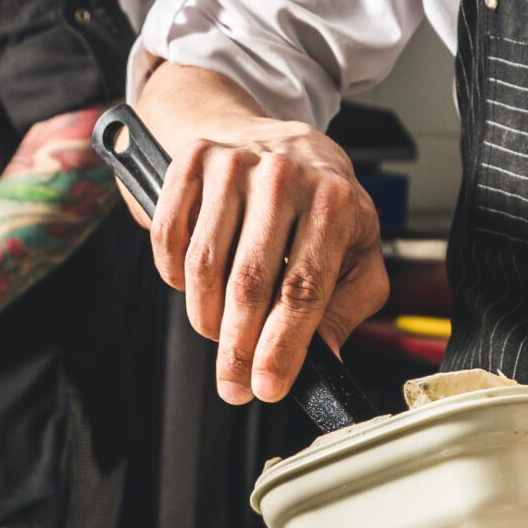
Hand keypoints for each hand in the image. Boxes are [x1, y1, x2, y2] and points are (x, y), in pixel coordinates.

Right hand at [143, 122, 388, 405]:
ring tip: (219, 332)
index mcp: (335, 201)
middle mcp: (284, 176)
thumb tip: (324, 360)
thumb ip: (347, 307)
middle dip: (237, 347)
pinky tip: (196, 286)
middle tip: (234, 384)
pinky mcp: (194, 160)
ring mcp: (235, 163)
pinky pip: (171, 238)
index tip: (266, 388)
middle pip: (249, 282)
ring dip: (206, 317)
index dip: (281, 347)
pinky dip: (176, 277)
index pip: (302, 289)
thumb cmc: (321, 206)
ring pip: (205, 266)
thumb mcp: (356, 251)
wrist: (278, 140)